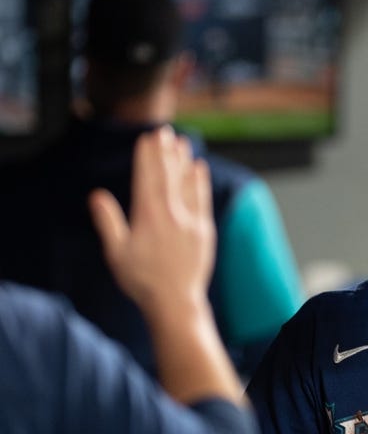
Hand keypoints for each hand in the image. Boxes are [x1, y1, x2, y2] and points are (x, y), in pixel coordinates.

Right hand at [89, 126, 213, 315]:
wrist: (176, 302)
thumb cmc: (141, 280)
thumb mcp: (117, 253)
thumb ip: (108, 222)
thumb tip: (97, 196)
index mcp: (148, 217)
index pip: (147, 178)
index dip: (147, 156)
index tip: (147, 138)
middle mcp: (172, 215)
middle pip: (168, 176)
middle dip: (165, 152)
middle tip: (164, 131)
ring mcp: (191, 222)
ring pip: (187, 184)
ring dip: (183, 161)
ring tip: (182, 142)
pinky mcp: (204, 231)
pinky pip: (203, 199)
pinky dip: (200, 182)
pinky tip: (198, 168)